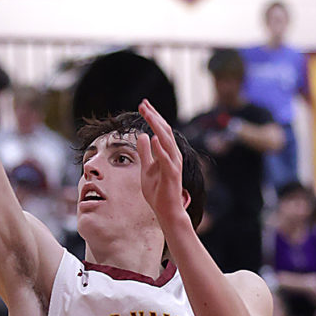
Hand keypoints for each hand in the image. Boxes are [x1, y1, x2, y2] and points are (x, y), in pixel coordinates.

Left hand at [135, 99, 189, 230]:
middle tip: (143, 104)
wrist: (167, 211)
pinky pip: (166, 159)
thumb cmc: (158, 192)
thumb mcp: (146, 168)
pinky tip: (153, 137)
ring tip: (148, 114)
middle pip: (164, 131)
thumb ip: (145, 152)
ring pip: (166, 141)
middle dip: (153, 116)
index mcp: (167, 153)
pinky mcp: (171, 175)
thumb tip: (142, 135)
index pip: (160, 130)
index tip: (143, 104)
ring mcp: (173, 164)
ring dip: (157, 126)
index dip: (152, 116)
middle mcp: (173, 155)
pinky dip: (160, 148)